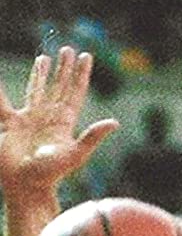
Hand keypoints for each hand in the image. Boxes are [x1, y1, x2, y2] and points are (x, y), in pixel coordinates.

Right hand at [0, 47, 118, 198]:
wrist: (26, 186)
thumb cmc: (51, 174)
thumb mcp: (75, 155)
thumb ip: (92, 137)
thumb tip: (115, 122)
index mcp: (64, 123)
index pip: (75, 92)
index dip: (80, 75)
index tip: (86, 56)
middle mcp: (48, 118)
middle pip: (58, 87)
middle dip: (64, 69)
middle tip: (68, 49)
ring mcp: (31, 119)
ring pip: (37, 89)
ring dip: (42, 73)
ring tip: (46, 57)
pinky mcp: (12, 123)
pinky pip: (7, 98)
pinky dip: (6, 88)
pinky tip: (9, 76)